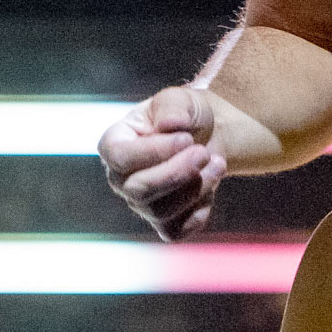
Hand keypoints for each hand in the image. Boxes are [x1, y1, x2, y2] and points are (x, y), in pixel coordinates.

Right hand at [98, 85, 227, 239]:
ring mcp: (141, 204)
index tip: (186, 138)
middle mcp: (121, 179)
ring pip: (160, 212)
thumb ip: (172, 107)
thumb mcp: (180, 100)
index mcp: (114, 144)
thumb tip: (170, 125)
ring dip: (196, 188)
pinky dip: (199, 211)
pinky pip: (176, 231)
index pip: (119, 157)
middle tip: (204, 152)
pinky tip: (210, 186)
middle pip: (139, 190)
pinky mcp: (164, 223)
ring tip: (217, 162)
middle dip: (177, 173)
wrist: (209, 137)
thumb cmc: (186, 116)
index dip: (154, 151)